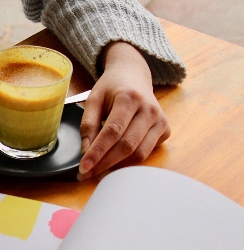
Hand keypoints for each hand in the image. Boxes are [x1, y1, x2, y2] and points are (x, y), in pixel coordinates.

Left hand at [77, 41, 170, 180]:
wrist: (134, 75)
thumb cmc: (111, 88)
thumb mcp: (94, 98)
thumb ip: (88, 123)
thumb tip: (86, 150)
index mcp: (129, 98)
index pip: (112, 131)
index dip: (97, 152)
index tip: (83, 167)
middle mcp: (149, 110)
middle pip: (127, 145)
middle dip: (104, 163)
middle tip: (86, 174)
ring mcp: (160, 121)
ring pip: (139, 153)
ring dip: (116, 166)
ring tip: (97, 171)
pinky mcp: (165, 130)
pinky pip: (146, 152)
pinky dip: (129, 161)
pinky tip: (114, 162)